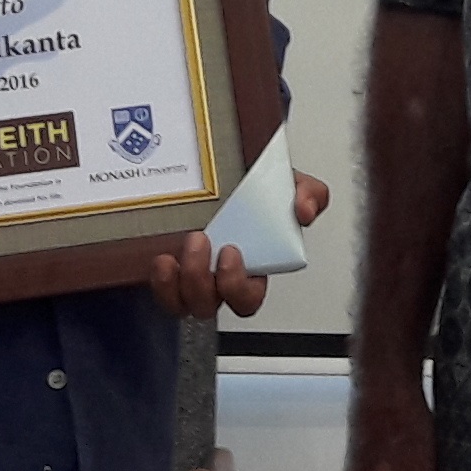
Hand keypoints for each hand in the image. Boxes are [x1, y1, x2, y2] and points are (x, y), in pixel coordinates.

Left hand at [149, 167, 331, 318]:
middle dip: (202, 280)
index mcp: (250, 267)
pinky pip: (161, 290)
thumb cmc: (255, 184)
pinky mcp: (167, 265)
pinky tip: (162, 259)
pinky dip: (161, 280)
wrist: (222, 165)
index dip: (237, 285)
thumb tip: (304, 210)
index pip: (246, 299)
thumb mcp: (291, 183)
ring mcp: (189, 273)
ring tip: (180, 249)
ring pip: (181, 304)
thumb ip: (310, 195)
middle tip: (202, 241)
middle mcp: (217, 276)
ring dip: (179, 283)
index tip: (232, 252)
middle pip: (209, 305)